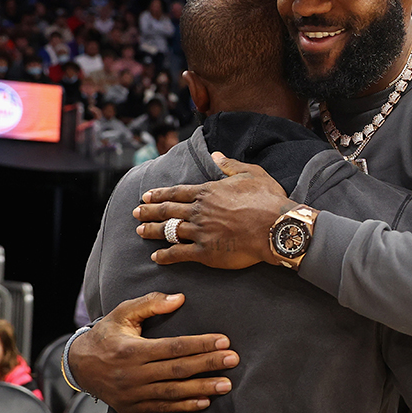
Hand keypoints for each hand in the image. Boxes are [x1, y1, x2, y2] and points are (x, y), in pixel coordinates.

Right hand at [68, 292, 238, 412]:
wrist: (79, 366)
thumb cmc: (106, 335)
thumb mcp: (122, 313)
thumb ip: (150, 303)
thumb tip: (179, 299)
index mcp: (132, 349)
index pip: (173, 346)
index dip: (200, 344)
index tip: (224, 341)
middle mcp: (133, 374)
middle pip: (178, 369)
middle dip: (208, 364)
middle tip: (233, 360)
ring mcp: (132, 393)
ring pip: (173, 391)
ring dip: (202, 388)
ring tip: (226, 384)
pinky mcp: (133, 407)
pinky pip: (163, 407)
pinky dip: (184, 405)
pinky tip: (205, 401)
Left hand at [135, 153, 294, 267]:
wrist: (276, 228)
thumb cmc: (267, 200)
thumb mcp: (251, 173)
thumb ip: (230, 165)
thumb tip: (216, 155)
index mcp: (208, 192)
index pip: (177, 193)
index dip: (160, 194)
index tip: (146, 196)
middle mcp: (199, 211)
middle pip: (167, 211)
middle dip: (149, 211)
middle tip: (135, 212)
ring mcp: (200, 232)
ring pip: (169, 231)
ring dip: (152, 231)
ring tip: (140, 231)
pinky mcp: (205, 253)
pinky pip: (179, 254)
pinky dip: (166, 255)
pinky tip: (156, 257)